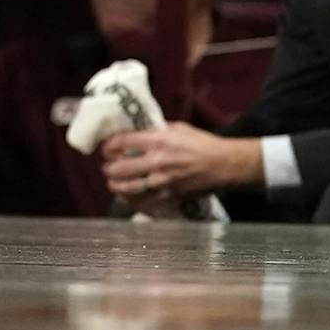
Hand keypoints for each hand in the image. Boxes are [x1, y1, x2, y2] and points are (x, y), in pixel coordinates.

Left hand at [100, 125, 261, 204]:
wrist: (225, 164)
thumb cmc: (202, 143)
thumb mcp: (176, 128)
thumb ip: (154, 130)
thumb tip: (137, 132)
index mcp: (157, 141)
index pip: (122, 143)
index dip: (108, 146)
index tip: (105, 148)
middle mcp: (157, 161)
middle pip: (120, 168)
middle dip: (108, 168)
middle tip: (106, 167)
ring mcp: (163, 181)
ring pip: (129, 188)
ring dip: (116, 185)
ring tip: (112, 183)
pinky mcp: (171, 195)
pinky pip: (145, 201)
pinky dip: (133, 200)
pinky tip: (127, 197)